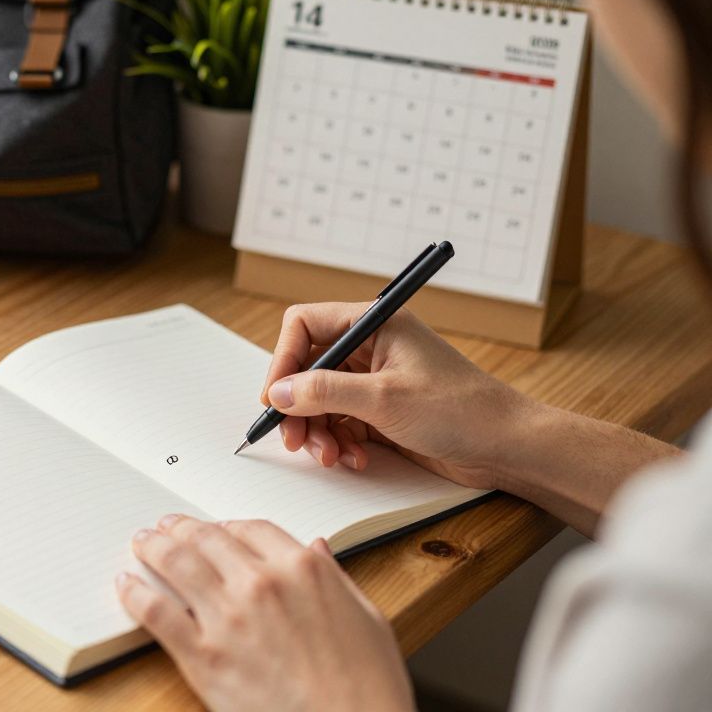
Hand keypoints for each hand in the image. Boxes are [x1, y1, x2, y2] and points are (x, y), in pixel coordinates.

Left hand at [117, 515, 412, 711]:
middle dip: (182, 529)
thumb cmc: (367, 686)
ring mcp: (228, 617)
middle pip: (208, 539)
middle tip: (167, 527)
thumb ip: (334, 577)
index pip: (252, 529)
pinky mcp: (203, 655)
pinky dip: (136, 593)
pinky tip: (126, 585)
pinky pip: (157, 612)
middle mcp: (261, 583)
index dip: (227, 526)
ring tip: (142, 542)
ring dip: (154, 547)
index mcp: (303, 569)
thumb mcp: (366, 618)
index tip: (216, 529)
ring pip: (177, 564)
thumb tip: (317, 548)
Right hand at [259, 302, 537, 489]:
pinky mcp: (380, 411)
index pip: (305, 326)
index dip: (284, 361)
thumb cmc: (461, 410)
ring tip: (330, 455)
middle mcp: (371, 347)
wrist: (507, 447)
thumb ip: (325, 392)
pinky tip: (354, 459)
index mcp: (375, 324)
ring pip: (319, 400)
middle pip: (307, 368)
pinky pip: (339, 422)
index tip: (275, 398)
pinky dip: (338, 442)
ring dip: (317, 430)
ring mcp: (374, 380)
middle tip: (294, 438)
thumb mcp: (384, 399)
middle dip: (298, 406)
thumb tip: (280, 392)